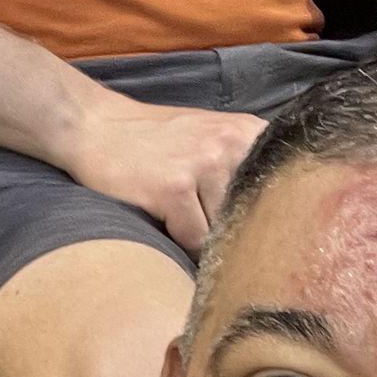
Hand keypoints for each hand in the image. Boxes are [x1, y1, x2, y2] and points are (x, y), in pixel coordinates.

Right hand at [53, 92, 267, 256]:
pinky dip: (183, 249)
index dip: (267, 218)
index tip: (256, 234)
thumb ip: (241, 165)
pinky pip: (193, 240)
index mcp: (248, 131)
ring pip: (223, 231)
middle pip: (252, 215)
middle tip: (217, 242)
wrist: (95, 127)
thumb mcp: (209, 137)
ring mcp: (203, 164)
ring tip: (187, 236)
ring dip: (208, 245)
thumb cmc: (152, 141)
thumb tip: (273, 218)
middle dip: (235, 234)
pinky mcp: (172, 189)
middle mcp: (232, 143)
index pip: (281, 189)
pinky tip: (170, 235)